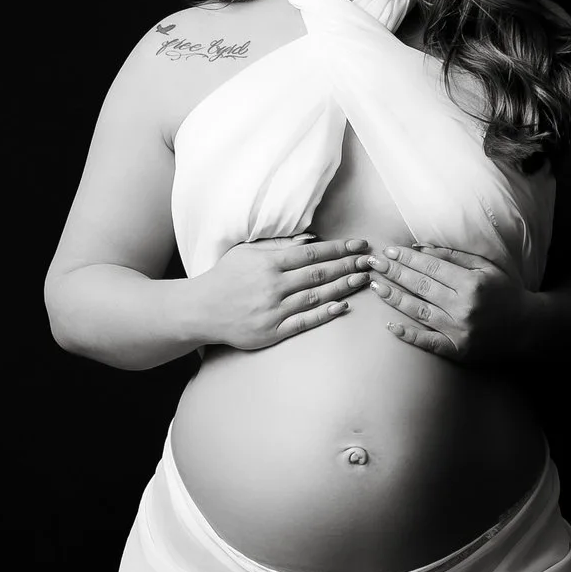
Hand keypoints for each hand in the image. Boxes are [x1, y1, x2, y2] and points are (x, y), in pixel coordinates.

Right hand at [195, 233, 373, 352]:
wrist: (199, 310)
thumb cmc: (224, 278)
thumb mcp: (246, 253)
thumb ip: (277, 246)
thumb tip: (310, 239)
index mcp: (268, 263)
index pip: (312, 253)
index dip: (339, 248)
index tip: (359, 245)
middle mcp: (272, 286)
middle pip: (319, 273)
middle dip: (348, 265)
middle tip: (370, 261)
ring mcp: (273, 310)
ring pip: (316, 296)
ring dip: (343, 287)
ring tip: (363, 280)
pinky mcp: (272, 331)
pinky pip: (304, 322)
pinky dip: (325, 313)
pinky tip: (343, 306)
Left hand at [367, 242, 529, 363]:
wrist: (527, 328)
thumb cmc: (505, 292)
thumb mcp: (486, 267)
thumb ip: (454, 256)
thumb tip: (418, 248)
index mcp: (472, 283)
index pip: (431, 267)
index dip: (407, 258)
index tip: (388, 251)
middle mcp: (464, 306)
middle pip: (421, 286)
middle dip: (394, 273)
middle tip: (373, 263)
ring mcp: (460, 331)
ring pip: (419, 311)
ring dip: (394, 298)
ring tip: (375, 286)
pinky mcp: (458, 351)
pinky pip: (428, 342)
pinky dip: (409, 334)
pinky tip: (390, 326)